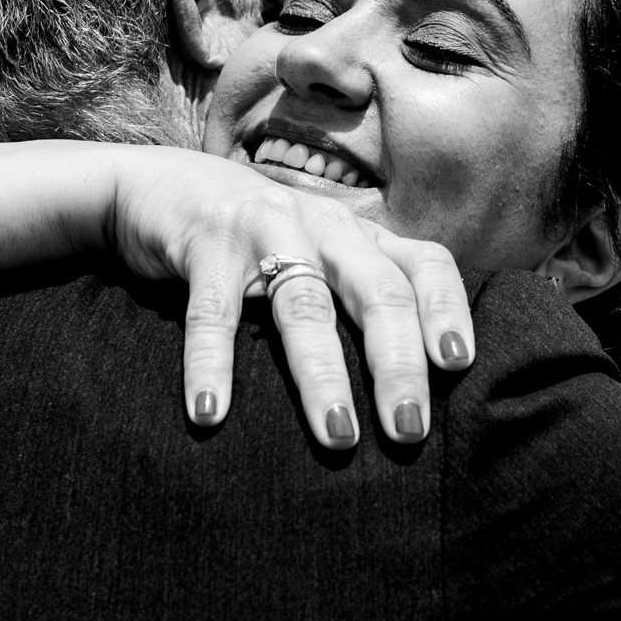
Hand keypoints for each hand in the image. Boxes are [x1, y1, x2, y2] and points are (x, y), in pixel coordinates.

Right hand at [100, 148, 473, 449]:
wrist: (161, 185)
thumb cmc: (257, 239)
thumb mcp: (318, 255)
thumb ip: (358, 297)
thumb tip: (411, 386)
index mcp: (360, 236)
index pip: (424, 265)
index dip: (447, 310)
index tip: (458, 365)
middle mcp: (324, 226)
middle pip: (377, 293)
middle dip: (399, 365)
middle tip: (410, 431)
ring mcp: (265, 229)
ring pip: (304, 307)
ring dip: (323, 375)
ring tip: (338, 436)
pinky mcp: (206, 242)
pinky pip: (212, 312)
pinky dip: (211, 364)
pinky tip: (210, 414)